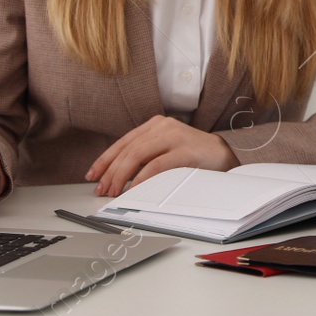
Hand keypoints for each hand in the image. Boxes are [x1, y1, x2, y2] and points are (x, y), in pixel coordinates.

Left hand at [87, 115, 239, 196]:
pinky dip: (141, 178)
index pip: (123, 142)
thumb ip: (144, 155)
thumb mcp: (164, 150)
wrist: (222, 155)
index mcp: (155, 124)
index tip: (93, 175)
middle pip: (128, 149)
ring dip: (121, 176)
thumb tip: (116, 175)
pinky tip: (134, 189)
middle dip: (111, 172)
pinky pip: (156, 165)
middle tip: (102, 189)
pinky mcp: (185, 151)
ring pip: (137, 155)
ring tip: (115, 191)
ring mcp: (174, 136)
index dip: (105, 160)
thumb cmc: (191, 155)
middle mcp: (163, 126)